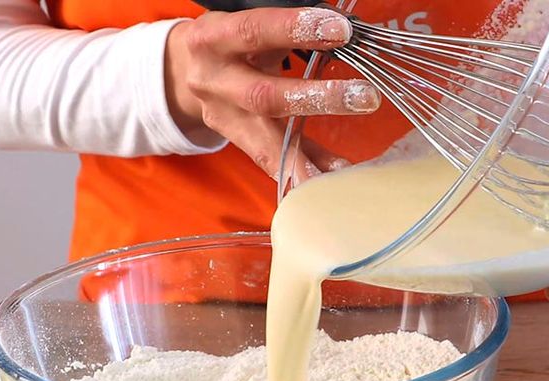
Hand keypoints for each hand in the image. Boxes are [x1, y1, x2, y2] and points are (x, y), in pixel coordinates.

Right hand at [164, 7, 378, 176]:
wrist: (184, 73)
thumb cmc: (233, 43)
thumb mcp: (251, 29)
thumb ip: (289, 34)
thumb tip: (348, 37)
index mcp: (214, 39)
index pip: (254, 31)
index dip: (294, 29)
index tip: (340, 30)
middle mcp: (213, 82)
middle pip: (263, 96)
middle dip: (316, 97)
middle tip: (364, 97)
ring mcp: (222, 118)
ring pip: (265, 142)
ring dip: (309, 155)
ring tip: (345, 167)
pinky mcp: (235, 142)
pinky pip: (269, 163)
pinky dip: (301, 174)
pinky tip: (328, 183)